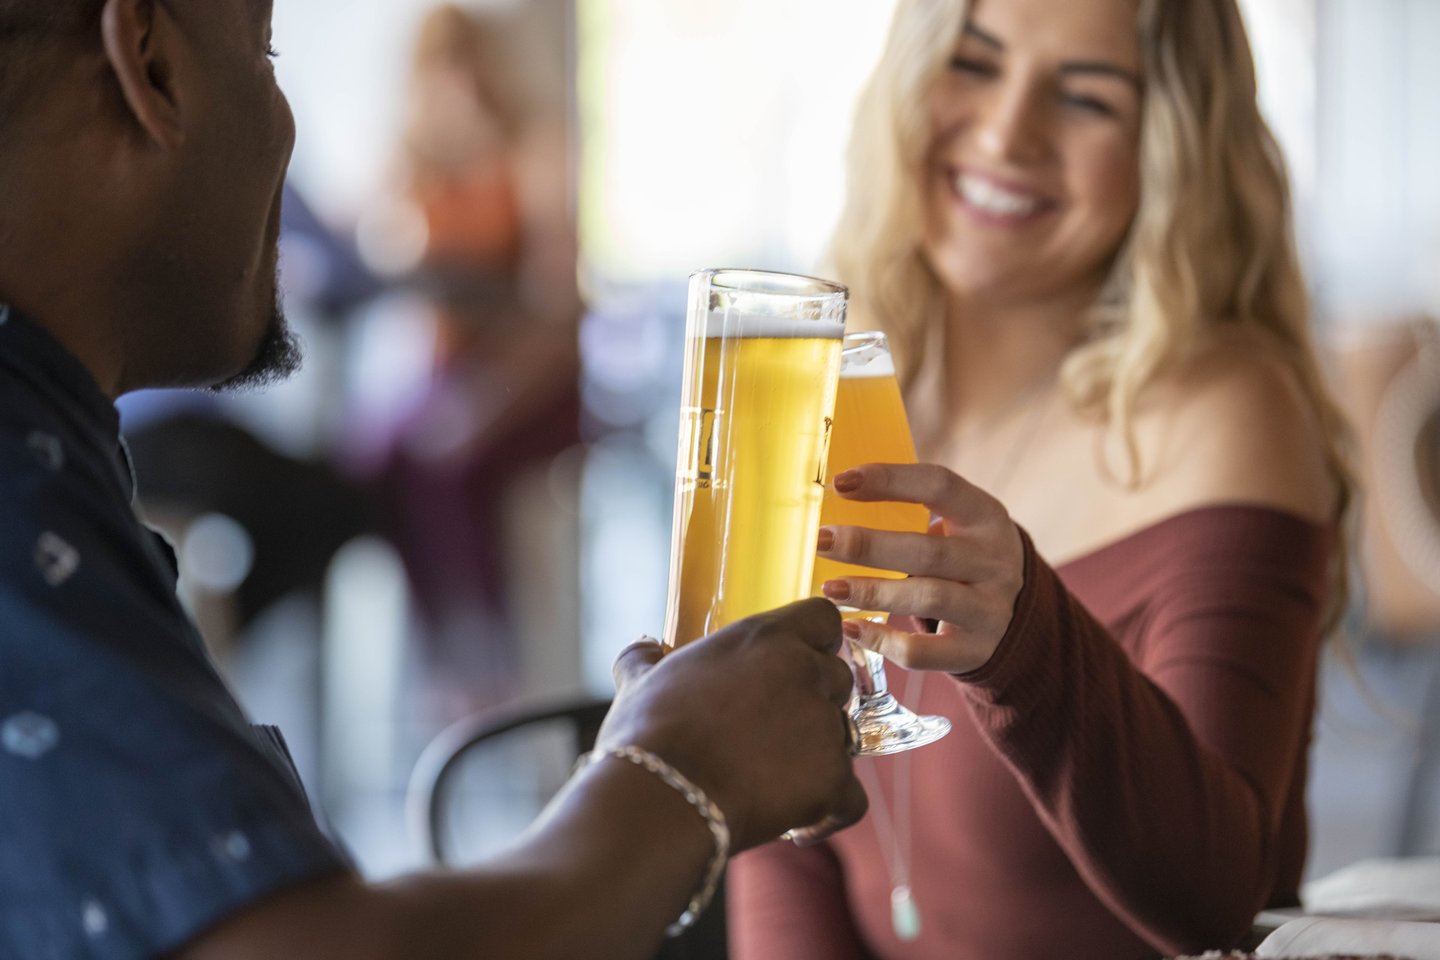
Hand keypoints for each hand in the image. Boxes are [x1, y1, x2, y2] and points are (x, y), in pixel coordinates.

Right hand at [598, 599, 866, 850]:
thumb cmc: (647, 734)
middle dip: (815, 701)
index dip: (815, 640)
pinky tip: (799, 824)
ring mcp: (825, 727)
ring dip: (818, 754)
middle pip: (838, 678)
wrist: (661, 797)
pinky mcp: (833, 781)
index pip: (822, 619)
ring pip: (845, 735)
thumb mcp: (640, 681)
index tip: (796, 661)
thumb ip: (647, 657)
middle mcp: (806, 673)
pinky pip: (851, 797)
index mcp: (766, 639)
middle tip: (775, 728)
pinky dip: (830, 810)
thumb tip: (645, 646)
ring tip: (775, 779)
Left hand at [818, 463, 1024, 673]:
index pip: (939, 486)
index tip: (841, 483)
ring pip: (928, 598)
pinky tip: (852, 628)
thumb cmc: (967, 556)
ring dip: (873, 592)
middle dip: (868, 546)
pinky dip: (883, 641)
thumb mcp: (961, 524)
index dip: (889, 480)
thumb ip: (914, 508)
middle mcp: (994, 562)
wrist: (1019, 616)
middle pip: (928, 551)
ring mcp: (989, 610)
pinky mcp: (975, 652)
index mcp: (986, 517)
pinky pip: (923, 651)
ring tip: (831, 589)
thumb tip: (839, 491)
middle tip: (821, 541)